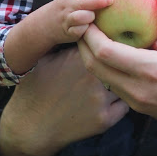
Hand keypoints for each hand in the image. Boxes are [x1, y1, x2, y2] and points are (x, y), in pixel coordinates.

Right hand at [0, 47, 128, 155]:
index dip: (109, 44)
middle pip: (119, 62)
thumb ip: (65, 44)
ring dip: (121, 83)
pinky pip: (124, 105)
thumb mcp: (45, 60)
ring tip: (109, 85)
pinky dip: (118, 103)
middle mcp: (93, 77)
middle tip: (116, 65)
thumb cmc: (35, 90)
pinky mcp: (106, 119)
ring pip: (124, 83)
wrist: (31, 127)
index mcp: (79, 59)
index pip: (106, 43)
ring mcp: (100, 99)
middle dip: (119, 62)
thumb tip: (82, 28)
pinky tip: (106, 102)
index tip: (108, 48)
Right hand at [4, 0, 112, 73]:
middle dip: (98, 1)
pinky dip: (85, 30)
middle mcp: (67, 7)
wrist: (43, 26)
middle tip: (110, 0)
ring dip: (89, 16)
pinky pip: (79, 31)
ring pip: (80, 17)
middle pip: (83, 3)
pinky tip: (89, 29)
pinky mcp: (68, 33)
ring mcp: (66, 20)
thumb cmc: (65, 10)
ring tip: (94, 17)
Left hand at [79, 0, 156, 126]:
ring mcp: (134, 100)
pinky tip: (110, 52)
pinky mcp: (135, 106)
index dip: (91, 33)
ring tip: (93, 35)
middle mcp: (136, 88)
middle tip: (84, 24)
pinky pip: (111, 84)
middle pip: (94, 65)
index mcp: (150, 69)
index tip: (89, 16)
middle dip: (84, 43)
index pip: (106, 52)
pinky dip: (104, 67)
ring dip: (92, 56)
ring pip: (100, 76)